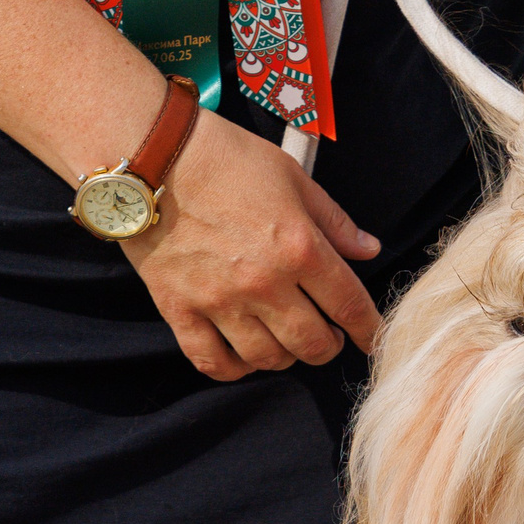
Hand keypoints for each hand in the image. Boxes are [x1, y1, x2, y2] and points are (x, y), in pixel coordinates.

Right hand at [121, 110, 380, 379]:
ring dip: (285, 356)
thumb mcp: (294, 178)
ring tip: (285, 340)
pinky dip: (234, 368)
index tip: (373, 340)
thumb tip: (370, 250)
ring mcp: (219, 301)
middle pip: (313, 344)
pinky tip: (242, 356)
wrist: (150, 155)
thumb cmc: (226, 158)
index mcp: (300, 247)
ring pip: (267, 358)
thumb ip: (334, 221)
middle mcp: (265, 283)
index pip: (349, 306)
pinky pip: (212, 362)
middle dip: (328, 346)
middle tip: (327, 335)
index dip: (369, 330)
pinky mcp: (179, 309)